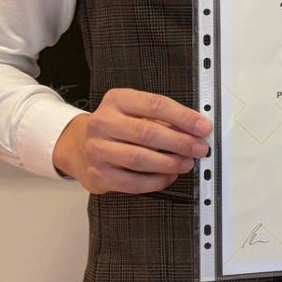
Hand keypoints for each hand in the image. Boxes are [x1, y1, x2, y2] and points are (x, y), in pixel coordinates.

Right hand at [53, 87, 211, 192]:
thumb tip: (195, 130)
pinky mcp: (98, 174)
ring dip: (169, 163)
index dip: (183, 117)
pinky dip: (156, 181)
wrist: (79, 146)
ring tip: (186, 163)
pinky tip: (169, 176)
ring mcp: (97, 150)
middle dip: (180, 142)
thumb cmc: (116, 128)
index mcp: (116, 100)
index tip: (203, 126)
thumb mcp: (135, 111)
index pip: (155, 105)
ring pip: (139, 158)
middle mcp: (103, 123)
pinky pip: (132, 182)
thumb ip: (163, 119)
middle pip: (147, 132)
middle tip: (198, 148)